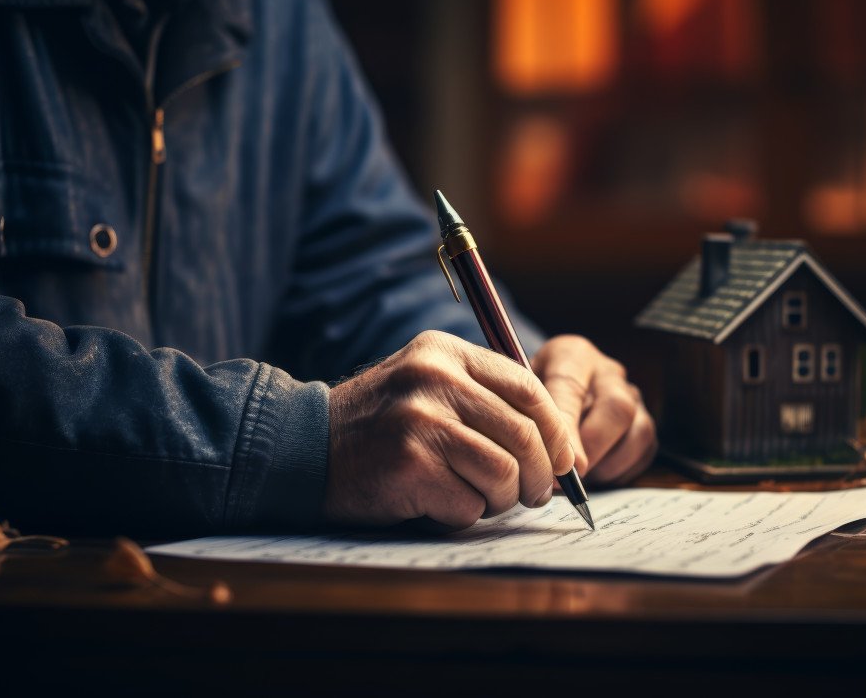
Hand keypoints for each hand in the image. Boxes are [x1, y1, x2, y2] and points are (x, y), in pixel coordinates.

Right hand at [323, 331, 575, 528]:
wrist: (303, 447)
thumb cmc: (380, 426)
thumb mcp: (427, 386)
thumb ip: (483, 399)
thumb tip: (560, 445)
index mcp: (444, 352)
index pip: (528, 388)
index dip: (555, 431)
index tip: (562, 460)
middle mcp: (434, 379)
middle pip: (524, 433)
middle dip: (540, 475)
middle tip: (535, 495)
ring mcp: (420, 421)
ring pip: (504, 472)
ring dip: (501, 499)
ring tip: (480, 500)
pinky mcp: (409, 465)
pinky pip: (469, 503)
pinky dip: (463, 514)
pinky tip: (438, 505)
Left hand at [531, 335, 656, 485]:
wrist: (546, 396)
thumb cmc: (529, 399)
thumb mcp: (520, 397)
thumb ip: (532, 420)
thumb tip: (548, 467)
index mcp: (573, 355)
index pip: (572, 388)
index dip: (566, 430)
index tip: (559, 463)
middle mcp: (607, 371)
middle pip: (618, 407)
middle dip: (594, 448)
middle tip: (572, 475)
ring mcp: (631, 394)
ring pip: (639, 431)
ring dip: (609, 463)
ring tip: (582, 476)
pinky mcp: (643, 421)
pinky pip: (644, 450)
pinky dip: (621, 469)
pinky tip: (596, 474)